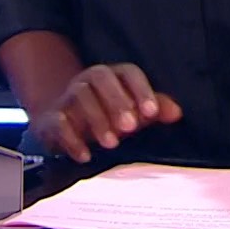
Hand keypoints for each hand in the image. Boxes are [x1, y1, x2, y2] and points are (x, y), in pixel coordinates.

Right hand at [33, 62, 182, 163]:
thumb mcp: (132, 111)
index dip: (141, 90)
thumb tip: (177, 113)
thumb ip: (155, 109)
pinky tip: (85, 155)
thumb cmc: (106, 114)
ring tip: (112, 143)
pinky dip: (71, 138)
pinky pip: (58, 121)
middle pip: (101, 77)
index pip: (128, 73)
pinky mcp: (52, 117)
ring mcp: (68, 96)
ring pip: (80, 95)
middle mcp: (89, 80)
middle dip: (117, 101)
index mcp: (113, 76)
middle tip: (130, 128)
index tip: (152, 112)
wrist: (61, 122)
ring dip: (97, 119)